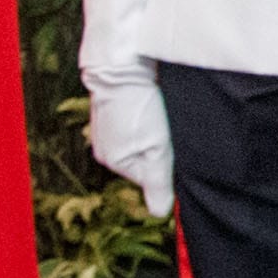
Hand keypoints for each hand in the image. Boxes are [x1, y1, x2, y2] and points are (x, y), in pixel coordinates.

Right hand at [85, 77, 173, 220]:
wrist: (121, 63)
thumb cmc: (139, 106)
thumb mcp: (156, 149)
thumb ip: (158, 183)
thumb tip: (160, 213)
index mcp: (114, 160)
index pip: (150, 176)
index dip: (168, 163)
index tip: (172, 144)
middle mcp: (105, 146)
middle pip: (145, 158)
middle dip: (161, 148)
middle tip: (167, 127)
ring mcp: (106, 126)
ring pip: (142, 139)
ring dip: (155, 130)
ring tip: (160, 113)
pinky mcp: (112, 107)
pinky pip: (135, 121)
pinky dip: (147, 115)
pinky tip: (152, 103)